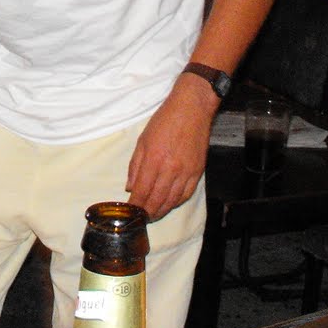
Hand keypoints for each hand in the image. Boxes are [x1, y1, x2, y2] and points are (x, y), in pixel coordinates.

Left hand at [125, 77, 214, 220]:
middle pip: (157, 200)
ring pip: (172, 201)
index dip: (135, 205)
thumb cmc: (164, 121)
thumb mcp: (142, 140)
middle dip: (147, 212)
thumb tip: (130, 186)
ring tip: (153, 214)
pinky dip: (176, 202)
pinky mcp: (198, 172)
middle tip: (140, 217)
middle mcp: (171, 169)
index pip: (142, 191)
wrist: (192, 110)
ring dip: (161, 210)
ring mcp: (186, 172)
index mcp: (154, 160)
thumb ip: (135, 165)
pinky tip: (169, 204)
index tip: (130, 212)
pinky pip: (186, 194)